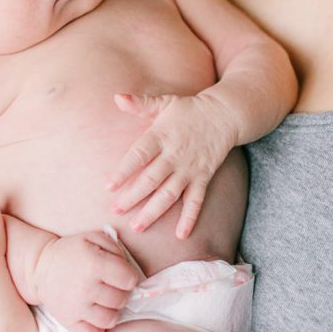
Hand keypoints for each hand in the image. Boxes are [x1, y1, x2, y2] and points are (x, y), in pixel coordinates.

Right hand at [33, 231, 138, 331]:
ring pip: (110, 320)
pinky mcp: (68, 321)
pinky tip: (94, 315)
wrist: (40, 267)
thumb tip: (127, 270)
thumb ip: (115, 249)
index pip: (129, 280)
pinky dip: (98, 328)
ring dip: (111, 311)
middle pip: (121, 300)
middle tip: (111, 288)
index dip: (128, 277)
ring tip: (104, 302)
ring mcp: (77, 307)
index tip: (121, 275)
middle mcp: (86, 288)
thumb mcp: (93, 239)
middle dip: (121, 293)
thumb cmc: (72, 251)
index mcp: (94, 264)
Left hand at [107, 93, 237, 237]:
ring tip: (138, 227)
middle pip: (151, 180)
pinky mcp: (203, 177)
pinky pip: (196, 200)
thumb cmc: (188, 110)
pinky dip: (190, 217)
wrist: (224, 115)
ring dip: (154, 212)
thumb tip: (117, 97)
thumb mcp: (165, 102)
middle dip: (133, 197)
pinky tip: (181, 235)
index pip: (139, 155)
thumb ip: (141, 103)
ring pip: (169, 194)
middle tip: (115, 211)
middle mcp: (174, 155)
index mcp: (161, 136)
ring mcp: (190, 169)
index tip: (108, 186)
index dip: (124, 171)